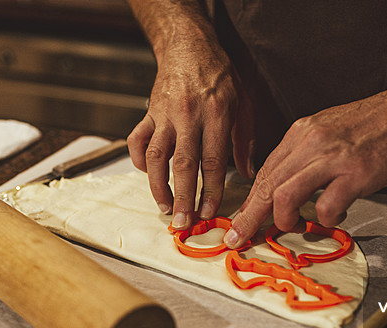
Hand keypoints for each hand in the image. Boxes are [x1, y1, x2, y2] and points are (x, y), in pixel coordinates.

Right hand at [127, 40, 253, 229]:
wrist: (189, 45)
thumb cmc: (220, 74)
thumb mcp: (243, 102)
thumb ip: (244, 140)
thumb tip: (249, 173)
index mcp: (217, 113)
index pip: (213, 160)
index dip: (211, 190)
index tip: (210, 212)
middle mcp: (189, 115)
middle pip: (184, 164)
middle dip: (184, 197)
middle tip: (184, 221)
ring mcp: (165, 114)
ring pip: (156, 156)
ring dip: (158, 186)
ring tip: (165, 207)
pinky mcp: (148, 112)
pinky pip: (138, 140)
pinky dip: (139, 160)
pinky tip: (147, 173)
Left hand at [224, 81, 386, 247]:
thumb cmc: (376, 124)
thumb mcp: (329, 129)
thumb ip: (306, 154)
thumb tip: (287, 184)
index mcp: (302, 132)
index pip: (265, 171)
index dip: (249, 200)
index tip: (239, 220)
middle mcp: (311, 142)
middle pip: (267, 185)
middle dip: (249, 217)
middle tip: (240, 238)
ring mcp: (332, 158)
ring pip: (285, 196)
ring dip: (284, 220)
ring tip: (294, 228)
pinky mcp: (356, 173)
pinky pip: (326, 207)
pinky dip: (326, 219)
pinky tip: (337, 216)